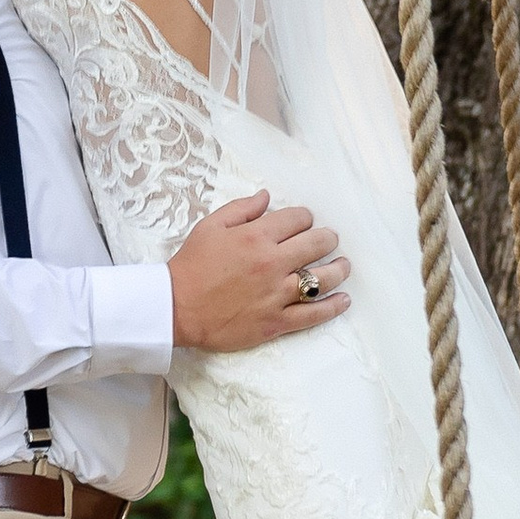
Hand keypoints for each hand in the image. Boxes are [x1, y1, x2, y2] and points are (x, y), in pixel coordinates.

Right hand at [167, 191, 351, 350]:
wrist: (175, 308)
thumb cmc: (191, 266)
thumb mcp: (210, 226)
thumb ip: (242, 209)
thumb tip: (266, 196)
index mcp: (256, 236)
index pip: (297, 219)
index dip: (305, 218)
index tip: (304, 222)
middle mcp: (272, 263)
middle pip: (317, 244)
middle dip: (327, 238)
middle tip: (329, 240)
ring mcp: (277, 294)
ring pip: (322, 279)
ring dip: (338, 269)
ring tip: (344, 265)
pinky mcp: (276, 321)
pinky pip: (313, 314)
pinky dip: (332, 307)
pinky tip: (344, 299)